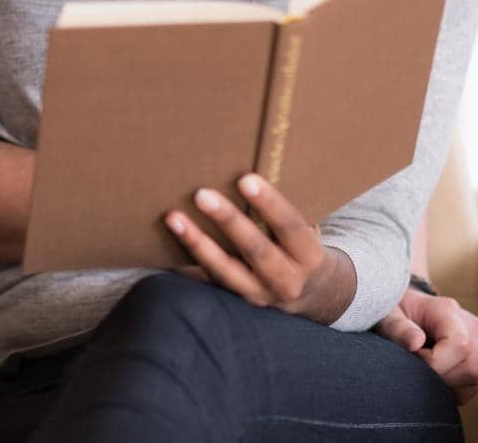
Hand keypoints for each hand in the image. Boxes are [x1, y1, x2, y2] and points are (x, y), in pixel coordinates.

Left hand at [165, 173, 354, 324]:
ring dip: (197, 243)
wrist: (313, 295)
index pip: (291, 227)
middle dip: (228, 221)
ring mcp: (259, 295)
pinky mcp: (237, 301)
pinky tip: (163, 248)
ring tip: (174, 218)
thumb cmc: (302, 247)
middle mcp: (286, 281)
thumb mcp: (305, 233)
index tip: (246, 179)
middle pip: (256, 250)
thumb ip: (283, 214)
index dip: (269, 203)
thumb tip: (245, 175)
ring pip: (225, 270)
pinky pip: (208, 283)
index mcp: (309, 257)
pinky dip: (187, 265)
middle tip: (202, 194)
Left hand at [376, 287, 477, 404]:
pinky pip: (470, 386)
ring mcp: (477, 343)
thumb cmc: (394, 312)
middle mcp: (469, 326)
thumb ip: (399, 328)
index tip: (413, 358)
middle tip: (415, 366)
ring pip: (473, 379)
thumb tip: (415, 343)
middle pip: (470, 367)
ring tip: (422, 369)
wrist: (403, 311)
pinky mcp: (476, 358)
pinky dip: (450, 389)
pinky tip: (432, 376)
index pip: (459, 344)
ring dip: (445, 384)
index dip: (435, 362)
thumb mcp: (388, 316)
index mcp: (447, 311)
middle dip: (440, 376)